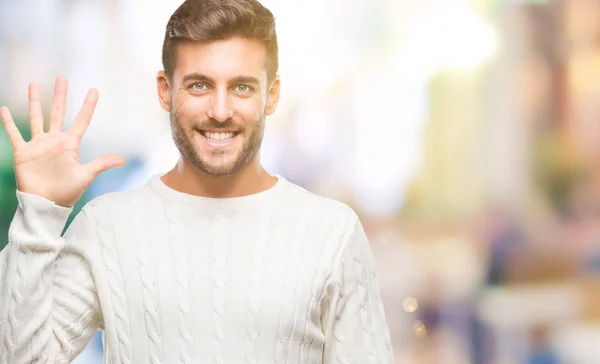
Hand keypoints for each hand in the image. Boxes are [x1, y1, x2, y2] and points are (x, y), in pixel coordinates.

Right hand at [0, 76, 125, 206]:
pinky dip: (8, 122)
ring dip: (34, 101)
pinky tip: (4, 109)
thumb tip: (122, 159)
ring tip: (34, 84)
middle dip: (60, 95)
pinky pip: (15, 134)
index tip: (94, 90)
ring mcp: (38, 145)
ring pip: (36, 117)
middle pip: (58, 112)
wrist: (45, 204)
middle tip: (62, 78)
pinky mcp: (23, 152)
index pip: (81, 120)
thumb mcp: (85, 176)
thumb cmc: (67, 192)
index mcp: (71, 144)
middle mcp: (55, 141)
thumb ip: (101, 164)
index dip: (88, 106)